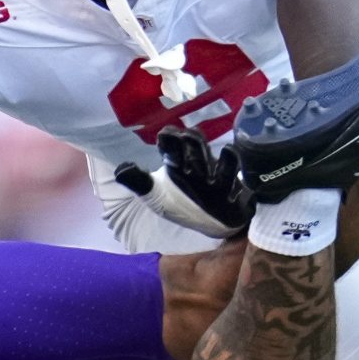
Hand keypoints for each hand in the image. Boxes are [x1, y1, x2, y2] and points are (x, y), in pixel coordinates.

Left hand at [113, 126, 252, 237]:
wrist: (212, 222)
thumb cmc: (183, 203)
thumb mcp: (156, 196)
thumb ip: (139, 182)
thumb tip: (120, 169)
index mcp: (178, 163)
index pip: (172, 143)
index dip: (170, 138)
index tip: (167, 138)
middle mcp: (198, 166)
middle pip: (196, 145)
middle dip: (190, 143)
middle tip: (185, 142)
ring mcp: (218, 178)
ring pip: (220, 160)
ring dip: (216, 158)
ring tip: (215, 155)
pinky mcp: (234, 193)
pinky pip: (238, 182)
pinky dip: (237, 179)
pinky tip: (234, 176)